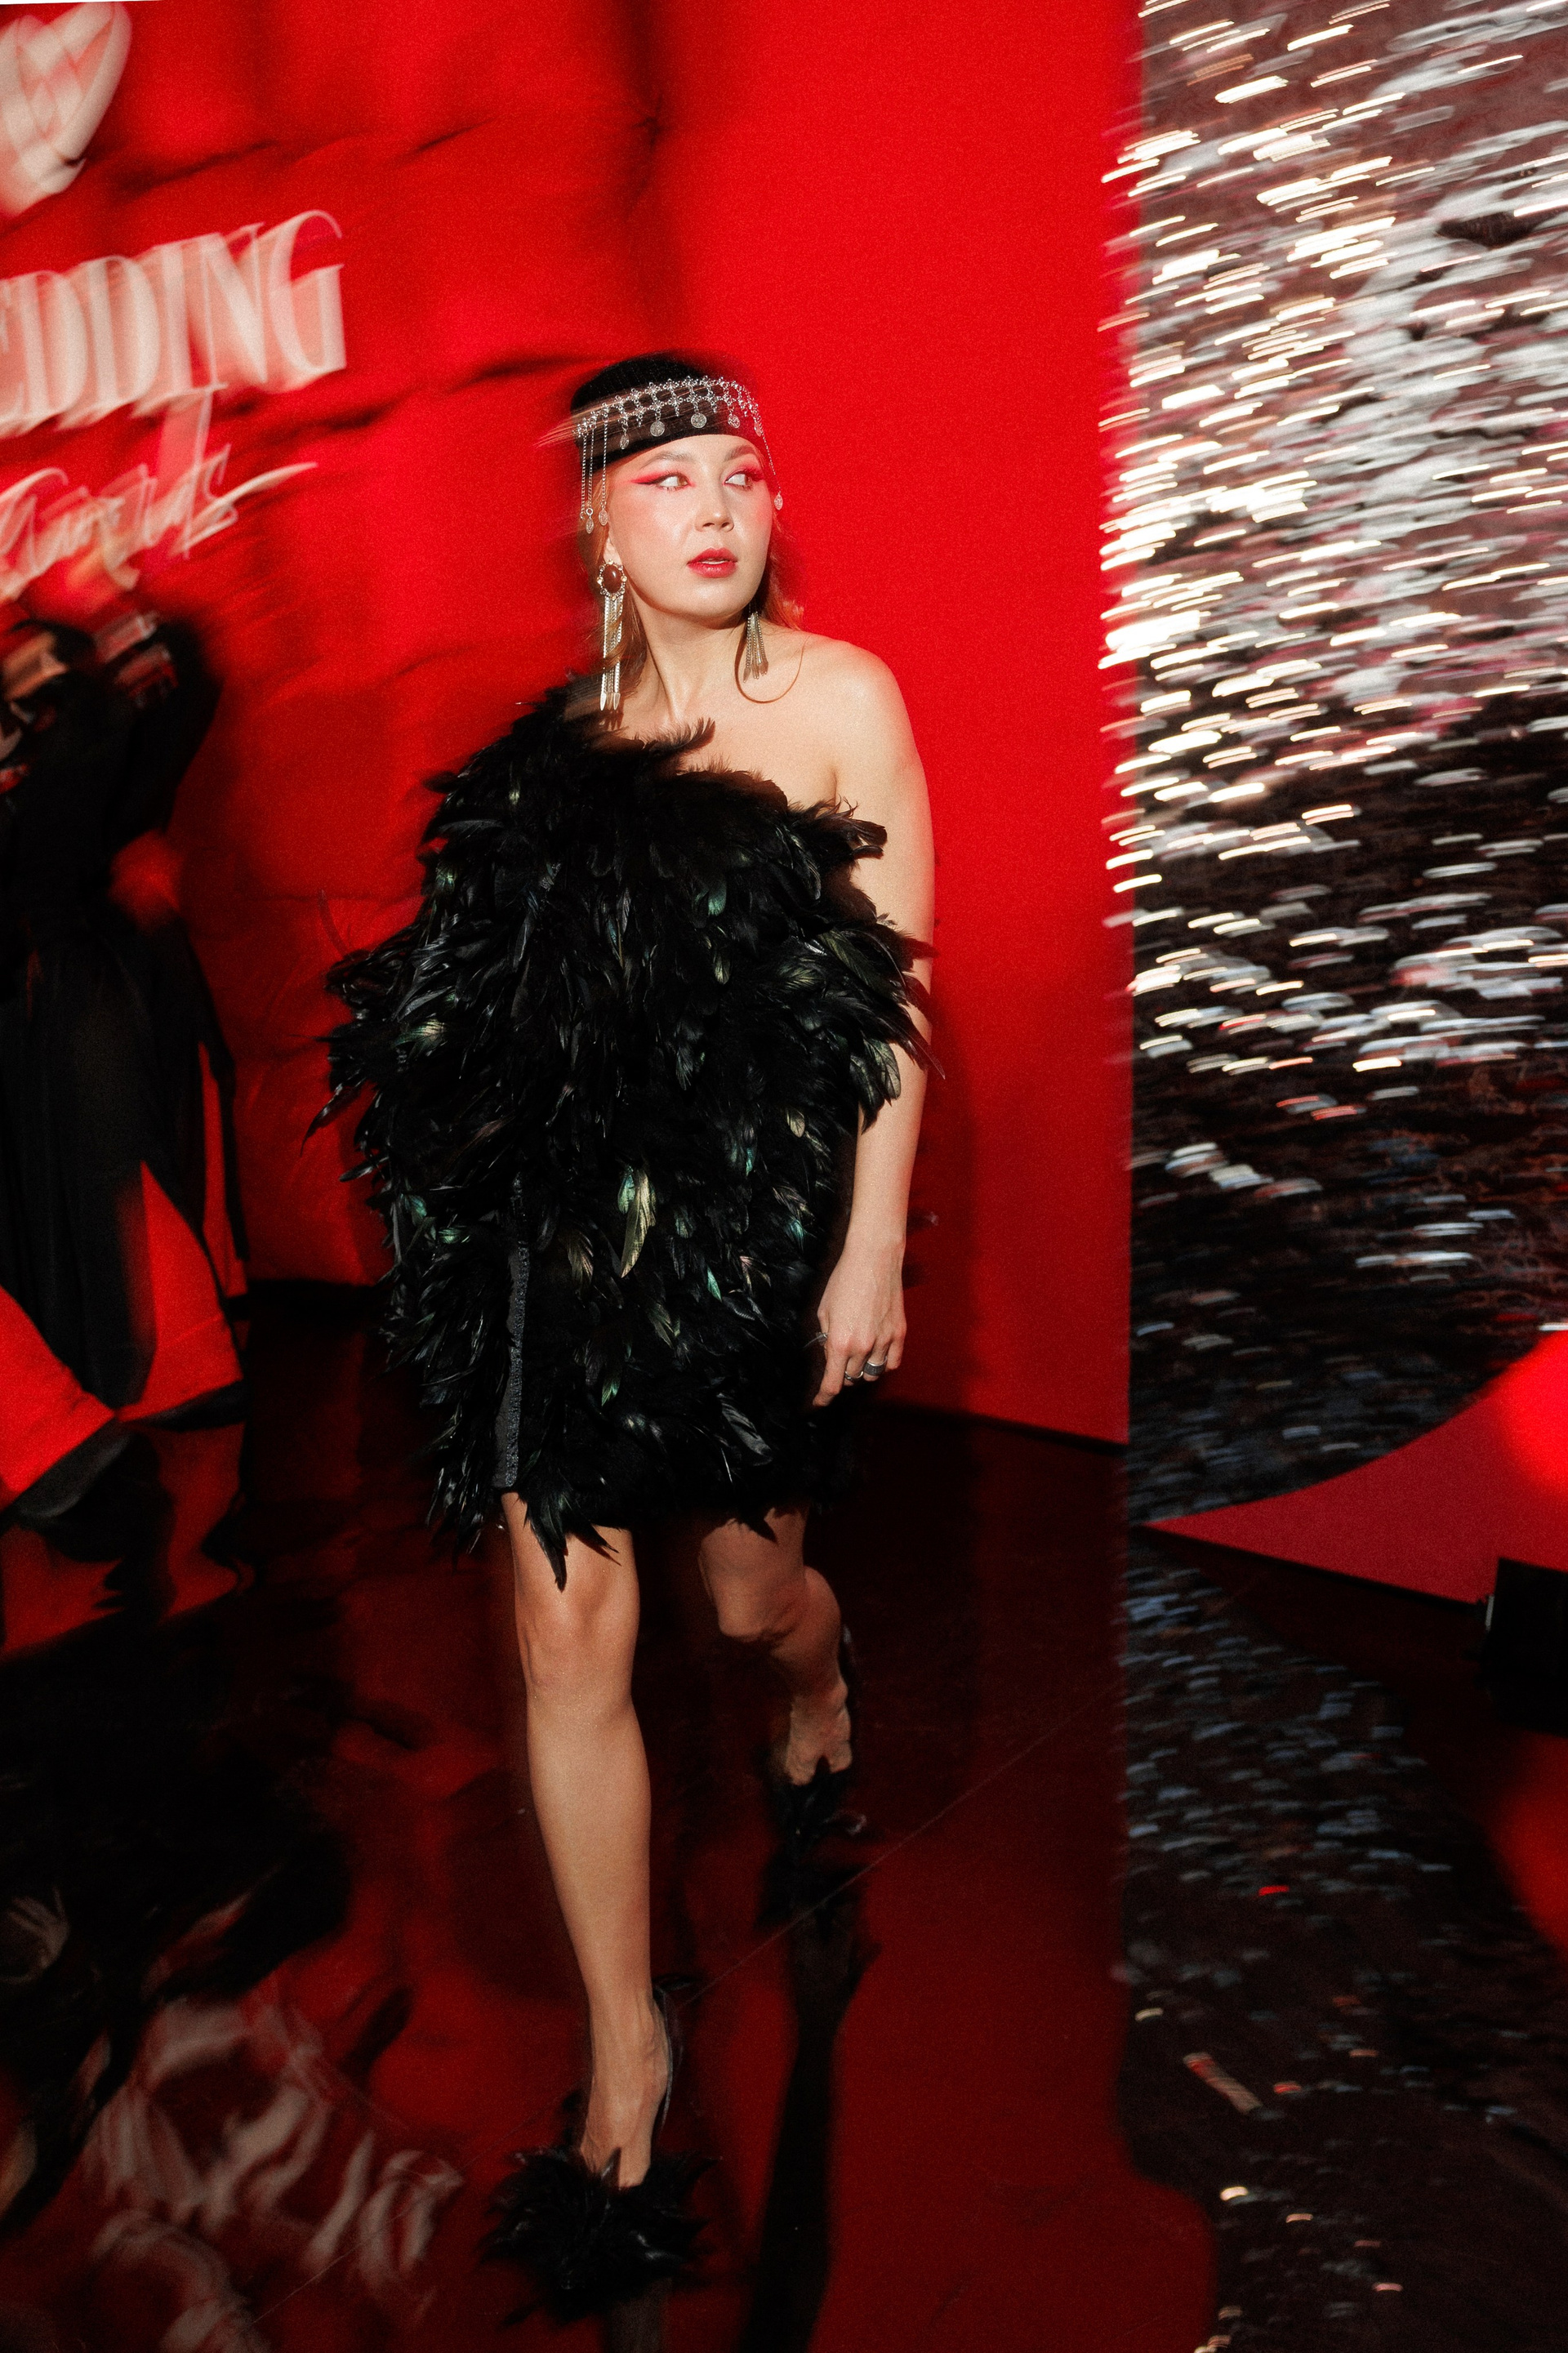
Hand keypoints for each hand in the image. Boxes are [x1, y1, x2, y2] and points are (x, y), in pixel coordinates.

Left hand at [811, 1230, 905, 1406]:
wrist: (873, 1259)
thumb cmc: (844, 1280)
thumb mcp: (824, 1310)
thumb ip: (825, 1337)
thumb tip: (829, 1356)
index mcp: (840, 1342)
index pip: (832, 1383)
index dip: (823, 1398)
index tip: (818, 1403)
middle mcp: (863, 1347)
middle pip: (851, 1378)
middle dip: (841, 1372)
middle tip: (839, 1355)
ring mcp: (884, 1341)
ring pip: (871, 1373)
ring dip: (861, 1369)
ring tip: (858, 1352)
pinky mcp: (900, 1333)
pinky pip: (892, 1363)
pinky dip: (882, 1363)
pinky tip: (876, 1352)